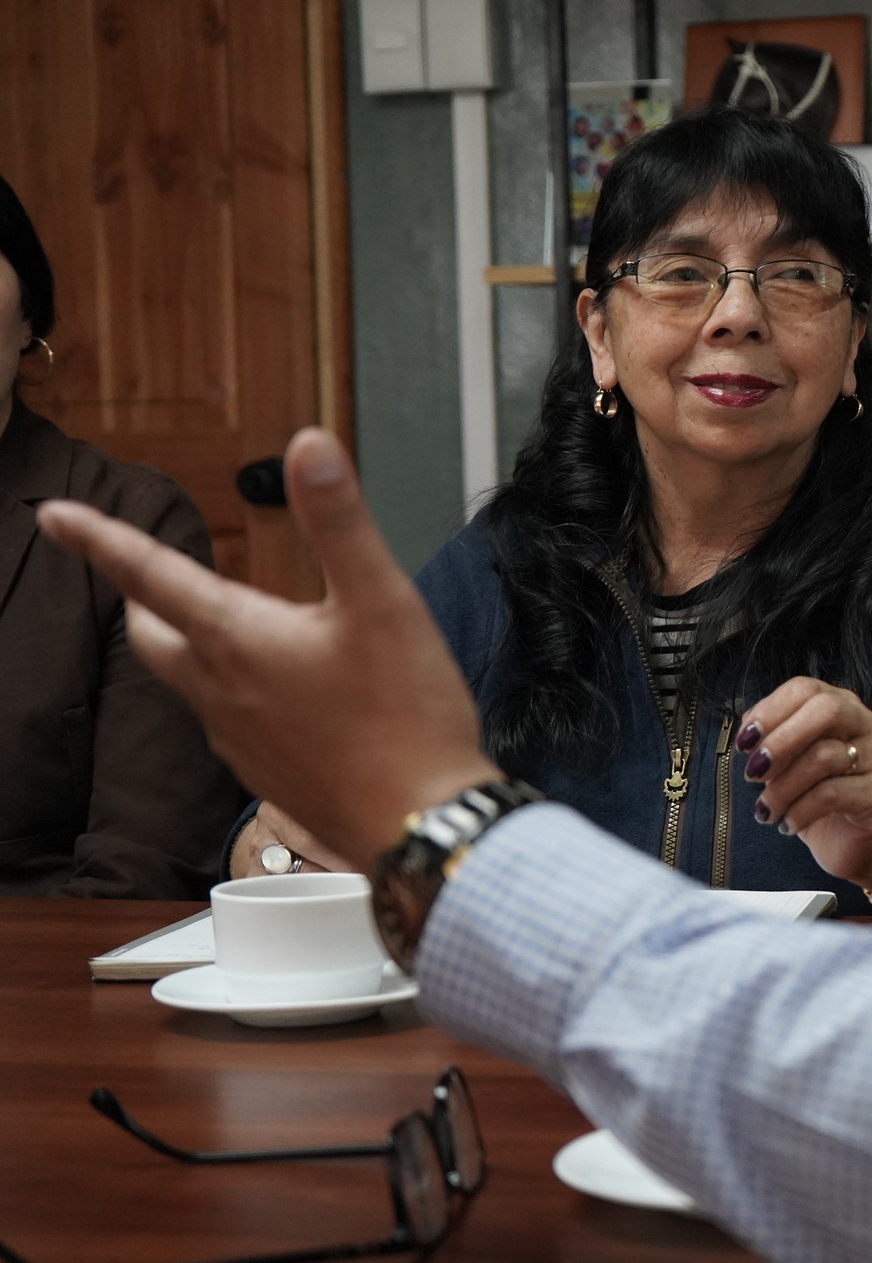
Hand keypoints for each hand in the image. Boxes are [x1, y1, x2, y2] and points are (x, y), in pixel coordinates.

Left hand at [35, 428, 500, 868]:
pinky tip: (288, 696)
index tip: (53, 516)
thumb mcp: (383, 602)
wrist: (421, 823)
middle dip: (143, 600)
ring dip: (198, 647)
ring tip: (240, 628)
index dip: (100, 539)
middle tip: (146, 575)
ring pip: (193, 682)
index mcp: (238, 640)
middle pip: (154, 636)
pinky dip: (239, 693)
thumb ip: (340, 522)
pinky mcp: (266, 776)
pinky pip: (232, 723)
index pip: (150, 575)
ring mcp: (238, 741)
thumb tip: (307, 446)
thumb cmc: (406, 716)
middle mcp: (221, 691)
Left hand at [738, 677, 871, 884]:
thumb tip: (749, 729)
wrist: (851, 842)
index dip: (770, 711)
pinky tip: (788, 824)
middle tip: (753, 773)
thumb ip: (772, 738)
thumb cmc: (817, 796)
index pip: (805, 689)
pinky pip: (832, 794)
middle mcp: (866, 724)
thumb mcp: (788, 763)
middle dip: (781, 741)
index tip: (744, 743)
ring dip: (782, 788)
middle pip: (826, 710)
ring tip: (766, 810)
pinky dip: (799, 811)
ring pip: (824, 757)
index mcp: (842, 706)